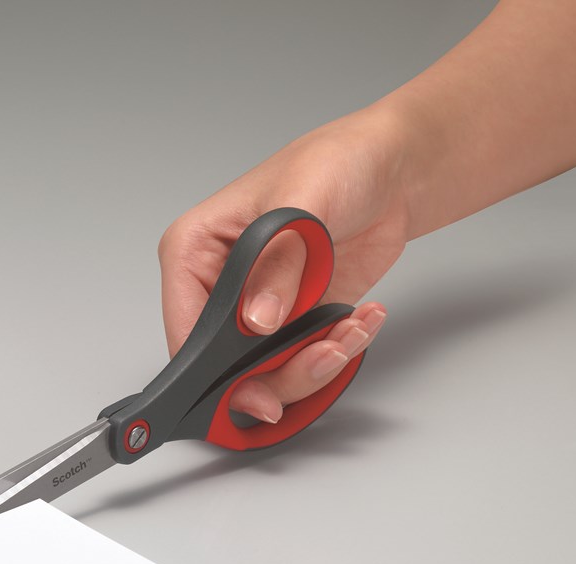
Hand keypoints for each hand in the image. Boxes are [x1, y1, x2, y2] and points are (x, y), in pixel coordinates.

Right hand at [158, 111, 410, 423]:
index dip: (212, 371)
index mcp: (195, 251)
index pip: (185, 328)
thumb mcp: (302, 204)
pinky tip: (361, 319)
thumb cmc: (335, 162)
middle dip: (279, 373)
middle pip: (225, 367)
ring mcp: (258, 310)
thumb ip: (277, 266)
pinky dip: (338, 352)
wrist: (390, 170)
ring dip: (316, 365)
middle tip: (324, 354)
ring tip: (350, 331)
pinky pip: (305, 364)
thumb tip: (257, 319)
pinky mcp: (296, 322)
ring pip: (268, 376)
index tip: (253, 389)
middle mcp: (219, 287)